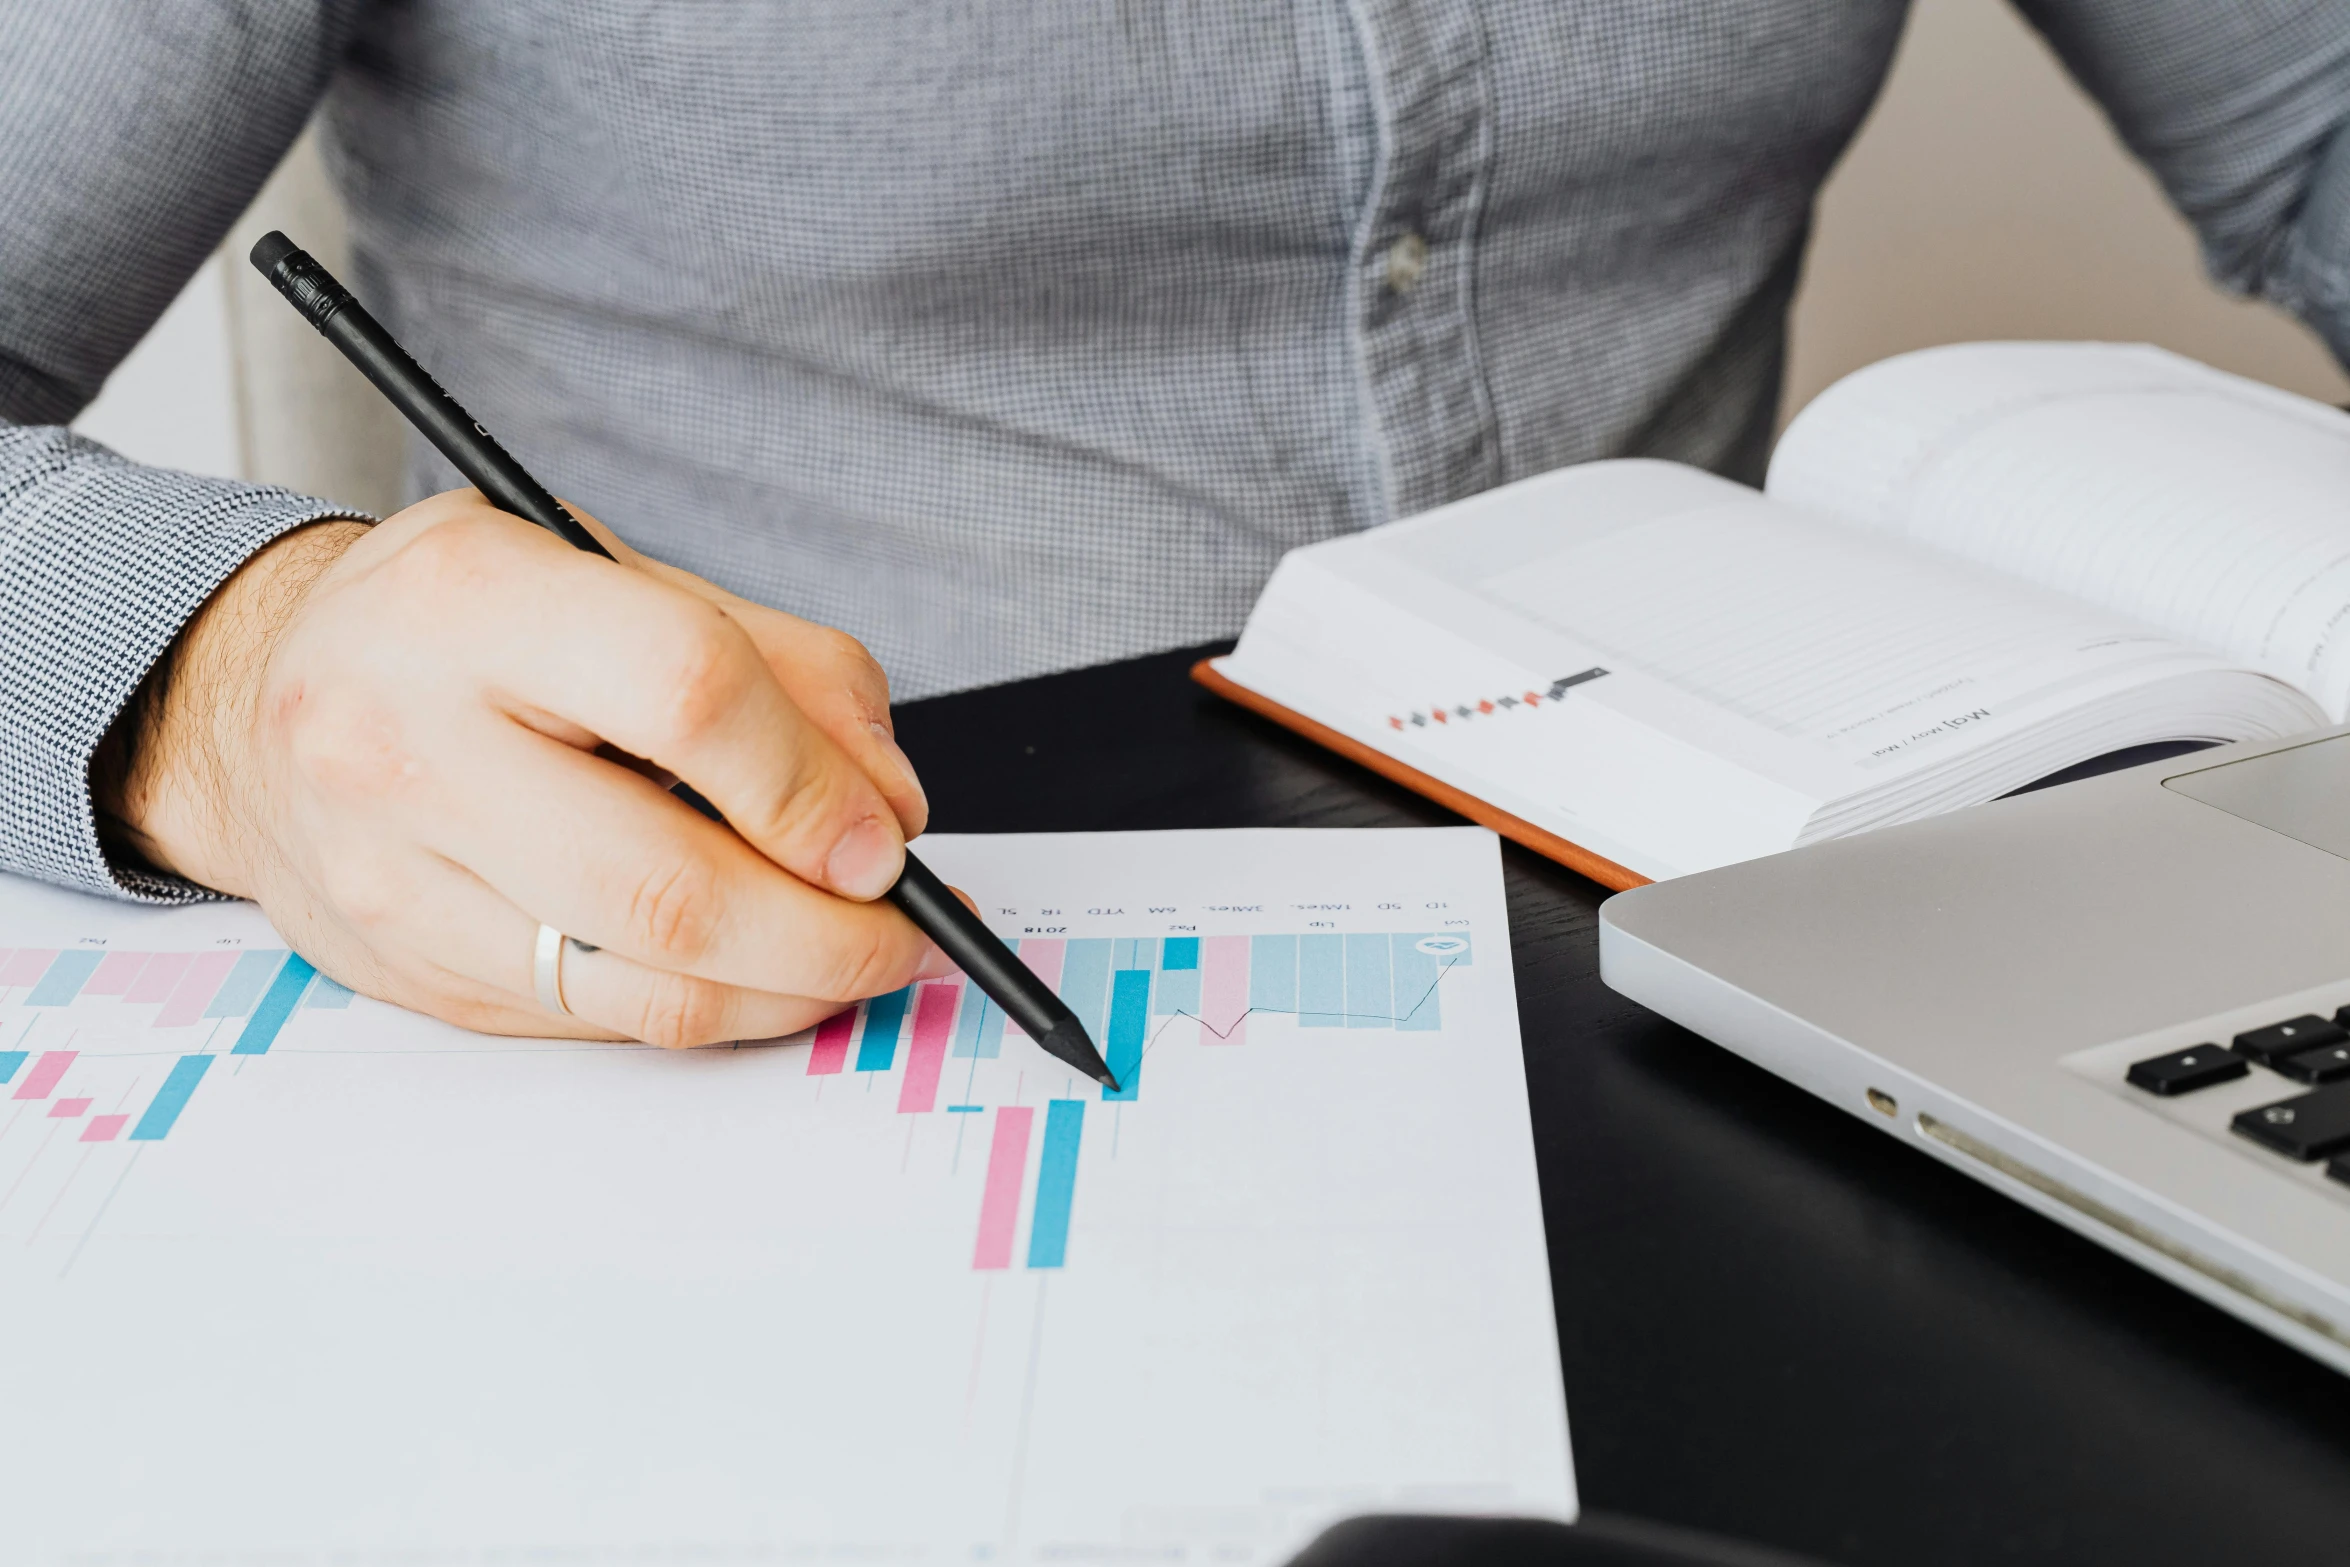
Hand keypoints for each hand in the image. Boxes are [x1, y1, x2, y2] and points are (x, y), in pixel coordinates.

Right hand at [96, 489, 949, 1046]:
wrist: (259, 698)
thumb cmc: (464, 625)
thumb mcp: (615, 571)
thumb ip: (779, 666)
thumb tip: (888, 805)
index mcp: (470, 599)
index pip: (688, 695)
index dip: (813, 784)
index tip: (887, 835)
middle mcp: (405, 740)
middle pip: (672, 887)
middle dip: (831, 932)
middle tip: (906, 925)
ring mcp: (395, 877)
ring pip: (647, 989)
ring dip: (795, 991)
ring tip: (860, 956)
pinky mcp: (413, 972)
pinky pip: (606, 1024)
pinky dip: (718, 1012)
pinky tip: (766, 974)